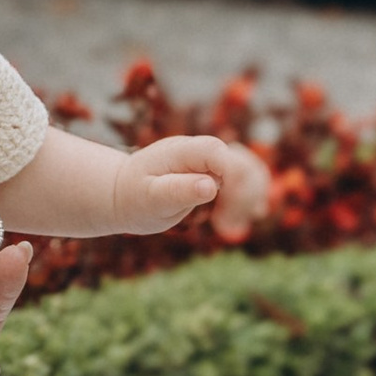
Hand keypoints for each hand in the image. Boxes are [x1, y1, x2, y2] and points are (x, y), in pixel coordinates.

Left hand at [107, 132, 270, 241]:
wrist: (124, 193)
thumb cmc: (135, 197)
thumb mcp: (151, 199)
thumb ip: (178, 191)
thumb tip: (211, 186)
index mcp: (181, 151)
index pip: (218, 152)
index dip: (231, 177)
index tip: (222, 209)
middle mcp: (199, 150)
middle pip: (240, 161)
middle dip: (243, 194)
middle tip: (224, 224)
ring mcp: (210, 160)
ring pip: (249, 169)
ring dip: (250, 198)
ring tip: (228, 224)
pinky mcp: (216, 171)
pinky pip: (246, 178)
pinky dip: (250, 197)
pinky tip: (244, 218)